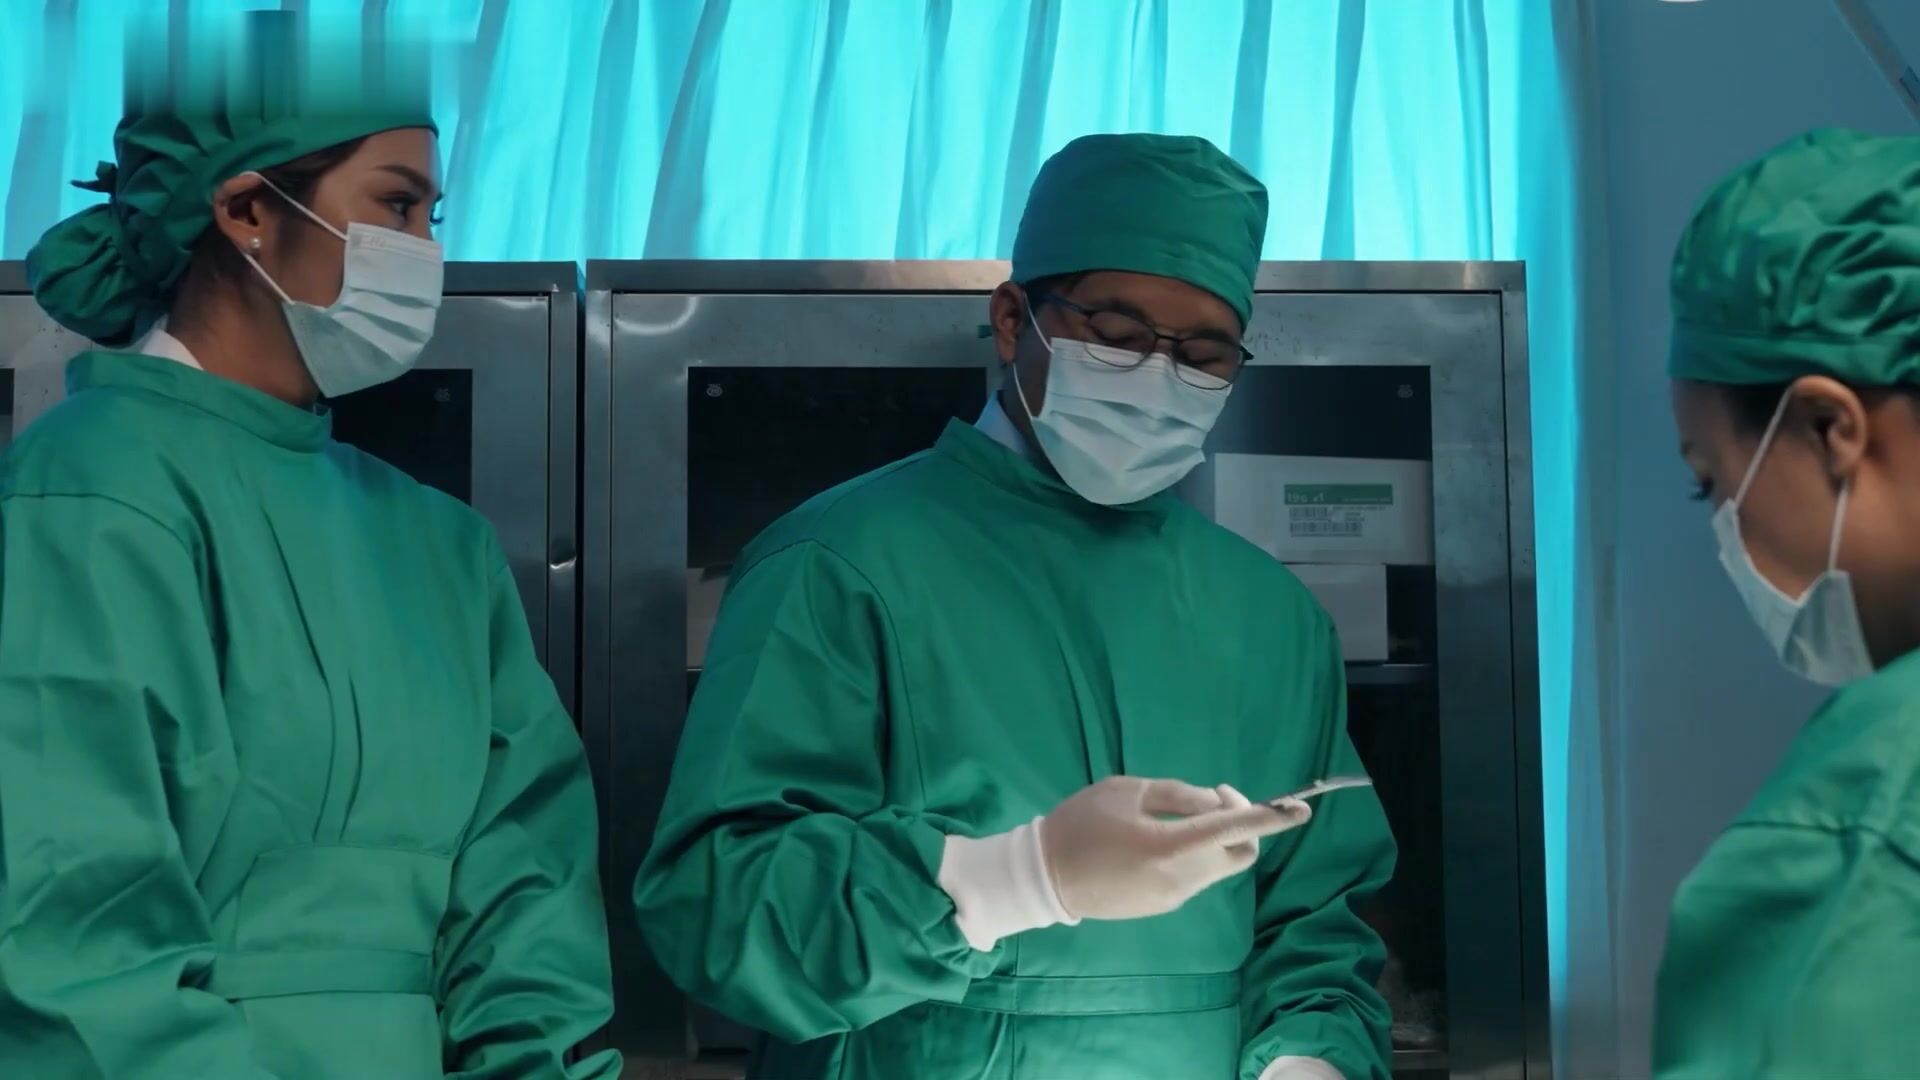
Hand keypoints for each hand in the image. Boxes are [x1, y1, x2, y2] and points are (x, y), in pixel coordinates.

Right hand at [1038, 776, 1311, 920]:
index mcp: (1170, 844)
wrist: (1043, 878)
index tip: (1300, 809)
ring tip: (1177, 818)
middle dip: (1241, 823)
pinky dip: (1194, 855)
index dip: (1271, 817)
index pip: (1234, 828)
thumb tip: (1216, 804)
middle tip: (1212, 798)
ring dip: (1215, 839)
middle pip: (1239, 852)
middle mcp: (1181, 877)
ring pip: (1218, 866)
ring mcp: (1174, 897)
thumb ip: (1178, 795)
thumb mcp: (1125, 790)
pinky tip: (1157, 842)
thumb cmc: (1080, 824)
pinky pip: (1195, 877)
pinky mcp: (1163, 907)